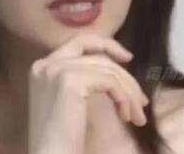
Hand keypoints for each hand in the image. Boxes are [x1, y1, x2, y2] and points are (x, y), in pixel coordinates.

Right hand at [28, 33, 149, 153]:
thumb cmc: (61, 140)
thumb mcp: (68, 102)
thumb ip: (82, 79)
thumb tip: (114, 68)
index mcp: (42, 66)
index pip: (79, 42)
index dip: (106, 45)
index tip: (126, 58)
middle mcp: (47, 63)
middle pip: (96, 54)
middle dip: (123, 71)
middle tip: (141, 97)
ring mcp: (57, 69)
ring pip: (106, 69)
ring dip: (128, 92)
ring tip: (137, 117)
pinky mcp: (70, 81)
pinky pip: (109, 81)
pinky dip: (123, 98)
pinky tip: (126, 117)